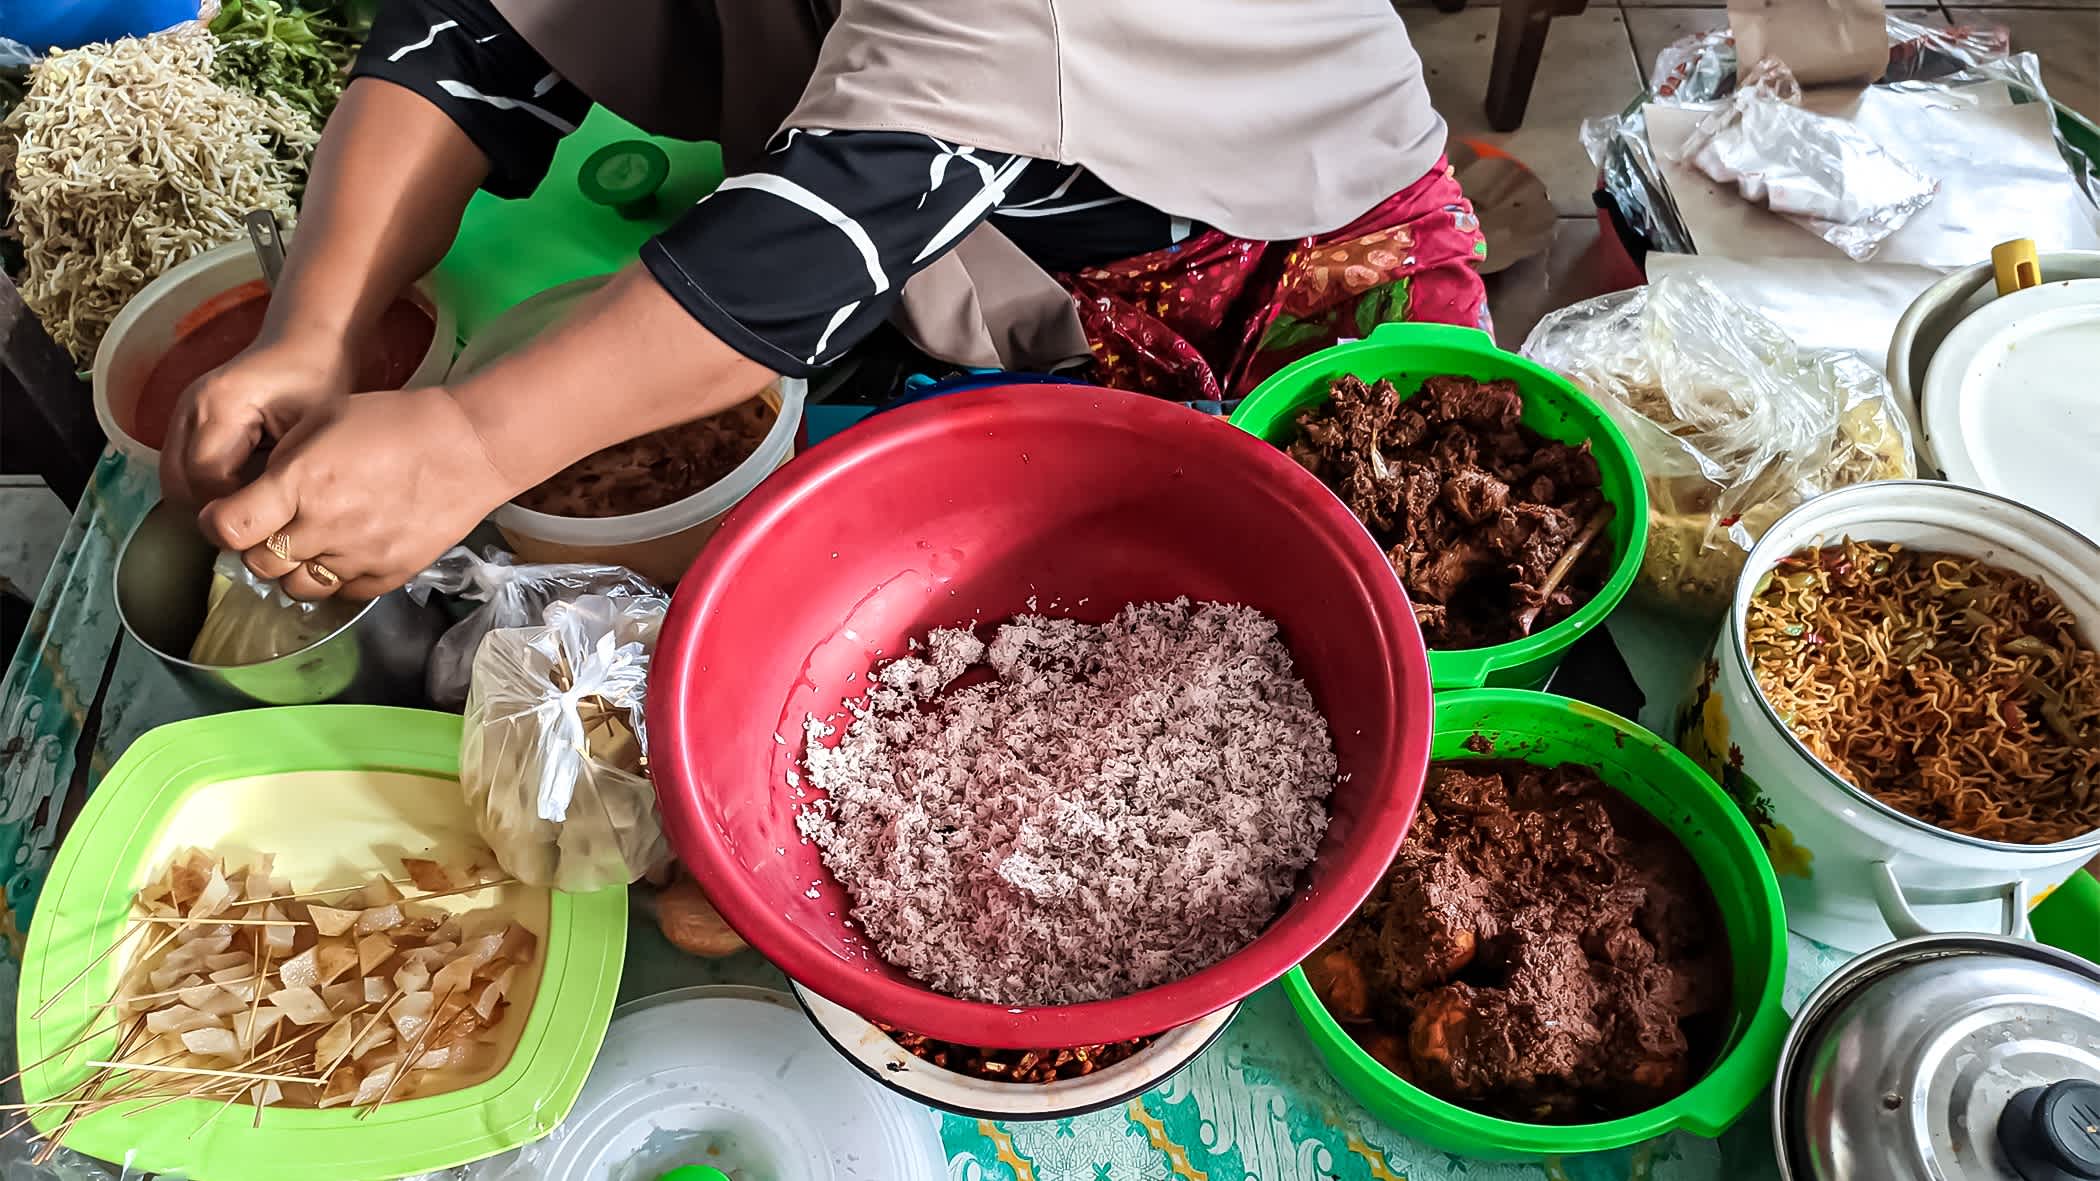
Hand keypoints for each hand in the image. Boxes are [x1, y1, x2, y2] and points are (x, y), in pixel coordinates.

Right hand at [159, 333, 355, 505]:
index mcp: (221, 405)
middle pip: (179, 484)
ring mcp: (181, 414)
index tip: (267, 515)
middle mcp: (190, 408)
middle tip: (256, 521)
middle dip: (215, 511)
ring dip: (206, 502)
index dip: (234, 505)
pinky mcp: (184, 422)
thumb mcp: (312, 430)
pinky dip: (203, 488)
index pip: (207, 478)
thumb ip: (284, 472)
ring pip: (173, 482)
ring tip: (249, 508)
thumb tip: (267, 521)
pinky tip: (240, 491)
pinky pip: (180, 469)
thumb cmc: (317, 382)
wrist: (304, 344)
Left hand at [197, 386, 516, 599]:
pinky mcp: (388, 575)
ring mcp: (358, 557)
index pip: (229, 528)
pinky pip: (341, 593)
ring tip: (311, 540)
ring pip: (296, 587)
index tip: (226, 515)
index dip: (218, 523)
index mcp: (300, 482)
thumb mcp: (323, 418)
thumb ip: (283, 462)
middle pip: (259, 563)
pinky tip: (346, 548)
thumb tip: (261, 497)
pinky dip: (334, 577)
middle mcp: (324, 527)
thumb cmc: (396, 422)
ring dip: (292, 568)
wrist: (468, 448)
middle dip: (256, 546)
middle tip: (273, 525)